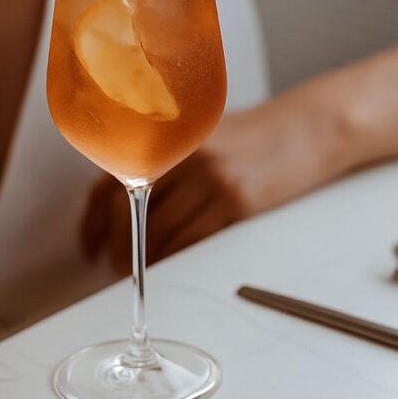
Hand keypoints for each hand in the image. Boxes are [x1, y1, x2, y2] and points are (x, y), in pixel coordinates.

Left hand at [81, 94, 348, 272]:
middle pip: (129, 210)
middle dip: (116, 245)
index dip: (93, 220)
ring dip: (144, 258)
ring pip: (159, 231)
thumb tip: (124, 198)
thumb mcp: (204, 134)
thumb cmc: (258, 134)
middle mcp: (186, 156)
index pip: (112, 180)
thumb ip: (165, 156)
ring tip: (140, 269)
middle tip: (113, 264)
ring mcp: (212, 179)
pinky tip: (169, 263)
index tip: (89, 243)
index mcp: (171, 136)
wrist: (308, 129)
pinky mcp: (237, 203)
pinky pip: (192, 241)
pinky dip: (173, 257)